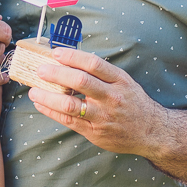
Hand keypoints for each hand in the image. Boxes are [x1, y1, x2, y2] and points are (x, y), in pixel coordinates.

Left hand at [28, 46, 163, 155]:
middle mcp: (112, 97)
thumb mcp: (124, 82)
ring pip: (71, 105)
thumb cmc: (133, 103)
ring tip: (33, 91)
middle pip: (80, 81)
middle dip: (56, 74)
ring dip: (48, 96)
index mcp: (120, 80)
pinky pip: (69, 121)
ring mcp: (103, 116)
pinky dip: (51, 112)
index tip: (56, 53)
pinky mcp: (95, 133)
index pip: (94, 64)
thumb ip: (102, 74)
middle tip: (40, 70)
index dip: (73, 56)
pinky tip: (41, 105)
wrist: (152, 132)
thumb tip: (69, 61)